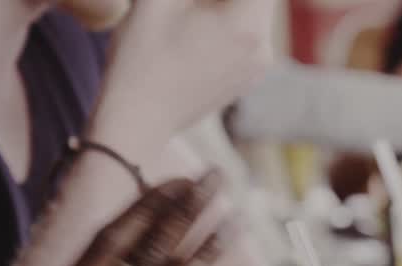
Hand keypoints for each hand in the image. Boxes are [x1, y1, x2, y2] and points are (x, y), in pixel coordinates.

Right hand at [91, 0, 274, 158]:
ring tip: (193, 9)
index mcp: (246, 24)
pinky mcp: (248, 78)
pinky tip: (198, 19)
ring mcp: (258, 66)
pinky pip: (249, 36)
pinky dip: (232, 19)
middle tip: (192, 4)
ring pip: (255, 14)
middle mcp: (263, 47)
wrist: (139, 119)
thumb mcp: (156, 1)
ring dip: (231, 4)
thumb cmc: (141, 55)